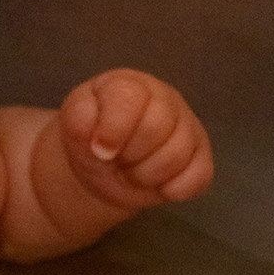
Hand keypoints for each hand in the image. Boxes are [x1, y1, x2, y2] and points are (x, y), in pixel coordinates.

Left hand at [58, 70, 214, 207]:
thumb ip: (80, 123)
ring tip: (132, 170)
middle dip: (129, 155)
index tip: (100, 152)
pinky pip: (198, 176)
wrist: (103, 165)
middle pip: (156, 128)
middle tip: (117, 159)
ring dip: (145, 175)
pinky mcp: (200, 156)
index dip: (114, 130)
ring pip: (177, 155)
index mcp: (129, 85)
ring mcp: (187, 126)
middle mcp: (165, 99)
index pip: (130, 98)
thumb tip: (103, 145)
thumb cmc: (88, 137)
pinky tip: (157, 185)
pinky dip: (173, 189)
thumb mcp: (74, 125)